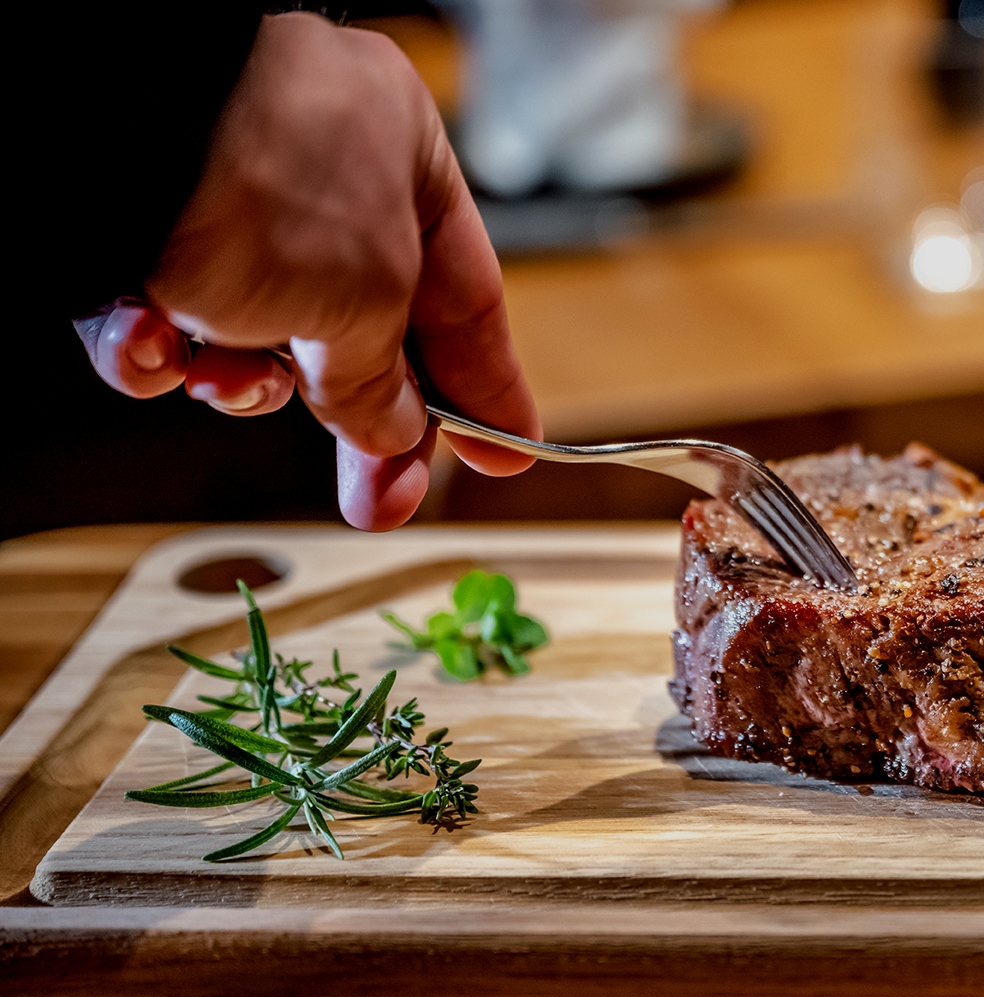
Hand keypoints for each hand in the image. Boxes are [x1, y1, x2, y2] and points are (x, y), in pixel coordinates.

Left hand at [70, 12, 539, 530]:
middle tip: (377, 498)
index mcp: (400, 152)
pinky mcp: (131, 231)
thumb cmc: (271, 177)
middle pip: (357, 326)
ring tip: (228, 381)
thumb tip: (392, 430)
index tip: (499, 455)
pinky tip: (153, 343)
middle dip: (357, 417)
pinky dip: (156, 352)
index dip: (485, 385)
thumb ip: (383, 379)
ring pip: (252, 335)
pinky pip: (160, 320)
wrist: (107, 132)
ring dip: (243, 383)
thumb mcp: (366, 300)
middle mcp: (313, 166)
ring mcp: (218, 194)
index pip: (464, 294)